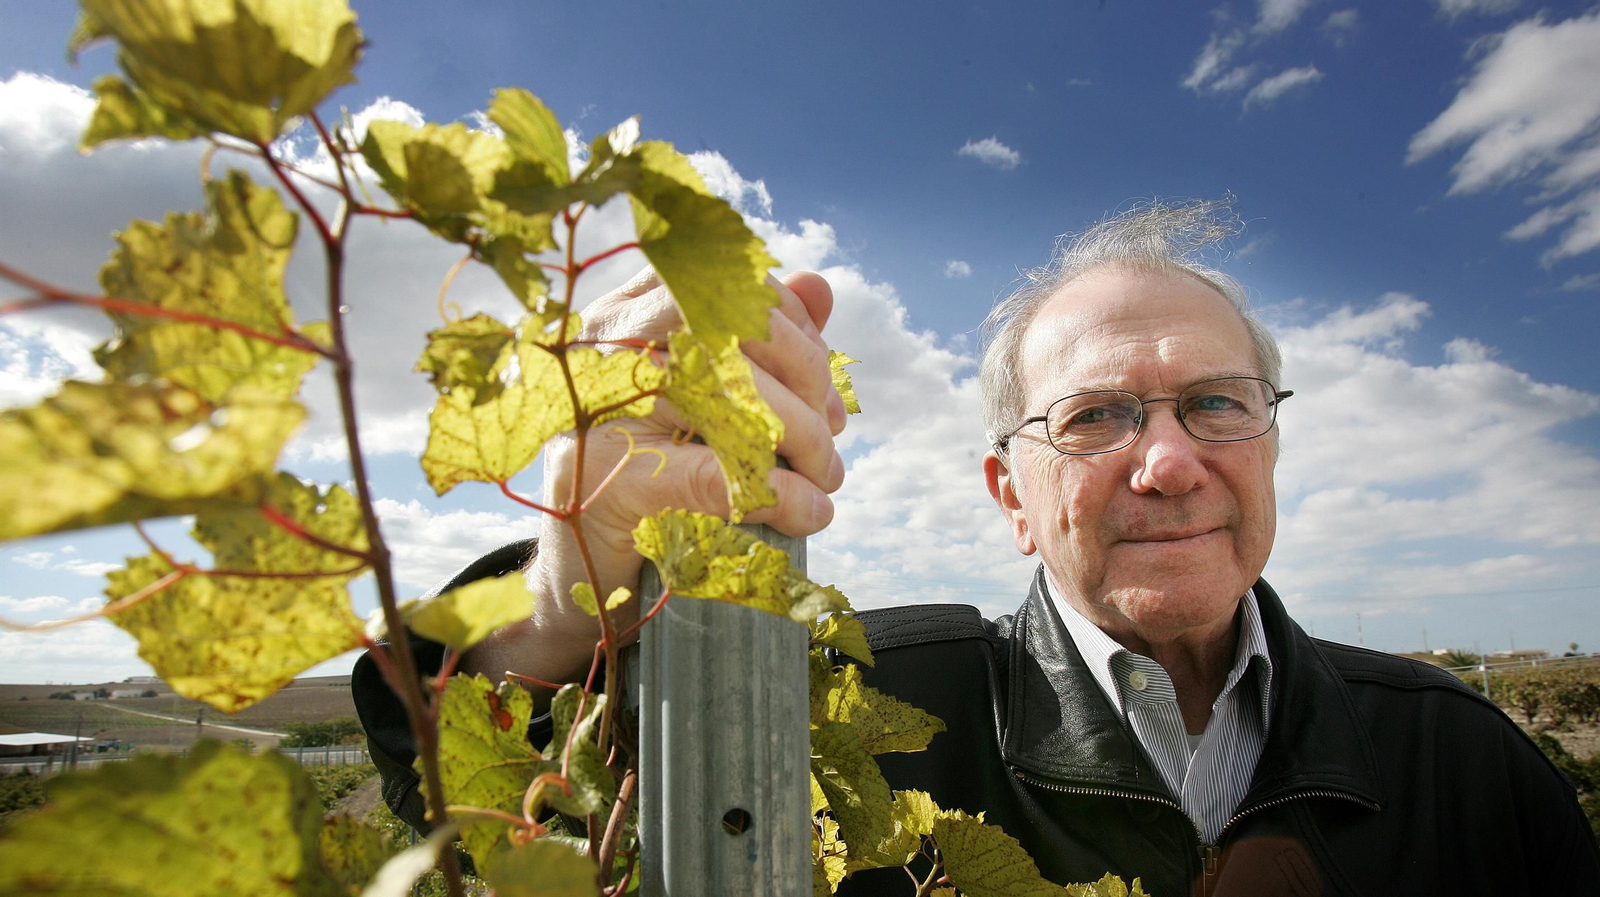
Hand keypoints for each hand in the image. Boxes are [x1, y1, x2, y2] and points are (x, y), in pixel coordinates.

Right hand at [461, 268, 846, 689]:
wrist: (579, 569)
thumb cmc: (650, 474)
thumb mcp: (708, 397)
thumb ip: (759, 339)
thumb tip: (816, 284)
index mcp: (629, 314)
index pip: (722, 282)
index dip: (790, 322)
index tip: (822, 382)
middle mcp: (605, 348)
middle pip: (729, 325)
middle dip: (803, 373)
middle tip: (830, 431)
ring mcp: (599, 414)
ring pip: (726, 391)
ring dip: (797, 434)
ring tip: (827, 476)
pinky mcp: (610, 483)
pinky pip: (717, 472)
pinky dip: (777, 492)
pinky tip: (806, 511)